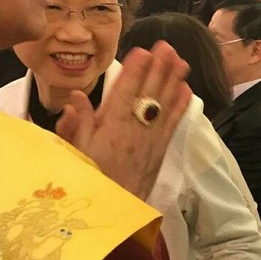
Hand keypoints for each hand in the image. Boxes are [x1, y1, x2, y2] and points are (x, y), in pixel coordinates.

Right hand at [56, 42, 190, 200]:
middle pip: (148, 93)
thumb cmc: (89, 179)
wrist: (113, 212)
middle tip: (167, 47)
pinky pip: (172, 123)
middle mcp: (133, 129)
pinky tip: (185, 90)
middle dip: (158, 69)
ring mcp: (150, 139)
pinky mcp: (160, 150)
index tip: (143, 52)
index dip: (134, 71)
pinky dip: (179, 106)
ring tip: (181, 61)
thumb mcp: (75, 152)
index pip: (124, 92)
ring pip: (163, 104)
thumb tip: (75, 98)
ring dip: (173, 81)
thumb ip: (75, 125)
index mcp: (110, 127)